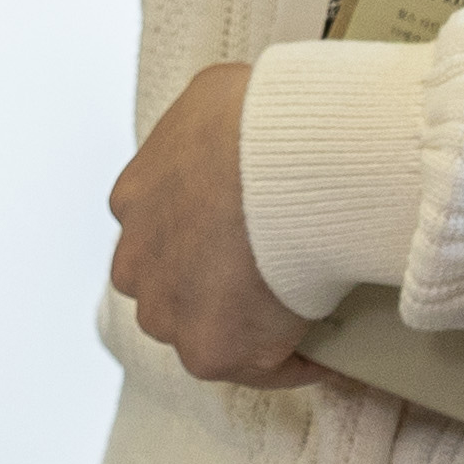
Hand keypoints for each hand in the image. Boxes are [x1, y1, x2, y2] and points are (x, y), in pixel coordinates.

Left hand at [106, 60, 325, 389]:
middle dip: (213, 288)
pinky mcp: (211, 352)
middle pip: (172, 289)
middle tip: (276, 276)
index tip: (245, 236)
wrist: (285, 163)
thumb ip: (215, 128)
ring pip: (206, 332)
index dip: (205, 236)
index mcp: (134, 200)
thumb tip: (245, 129)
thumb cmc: (259, 119)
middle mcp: (138, 263)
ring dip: (248, 327)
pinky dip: (293, 362)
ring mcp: (169, 313)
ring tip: (306, 313)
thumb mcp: (216, 96)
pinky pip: (260, 367)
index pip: (162, 233)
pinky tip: (329, 350)